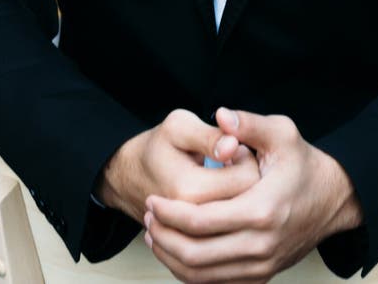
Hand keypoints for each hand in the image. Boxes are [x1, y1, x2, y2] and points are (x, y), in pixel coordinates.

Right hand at [95, 108, 259, 224]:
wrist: (128, 178)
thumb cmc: (156, 147)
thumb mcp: (178, 126)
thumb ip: (209, 135)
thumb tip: (232, 145)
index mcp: (191, 189)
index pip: (247, 178)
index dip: (246, 158)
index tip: (234, 148)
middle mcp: (192, 223)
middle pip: (248, 203)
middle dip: (246, 179)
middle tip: (231, 164)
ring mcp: (192, 240)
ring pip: (240, 225)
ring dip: (240, 201)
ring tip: (225, 181)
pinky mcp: (194, 250)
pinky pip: (227, 240)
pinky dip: (230, 221)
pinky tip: (220, 202)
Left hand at [143, 108, 362, 282]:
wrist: (334, 198)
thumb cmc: (303, 164)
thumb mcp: (281, 133)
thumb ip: (248, 124)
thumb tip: (220, 114)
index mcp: (261, 210)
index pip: (199, 221)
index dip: (168, 212)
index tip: (151, 199)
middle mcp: (260, 245)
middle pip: (195, 255)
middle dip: (163, 237)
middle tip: (147, 216)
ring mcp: (262, 265)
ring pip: (202, 276)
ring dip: (172, 257)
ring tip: (155, 234)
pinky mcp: (263, 275)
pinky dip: (191, 272)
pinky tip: (177, 250)